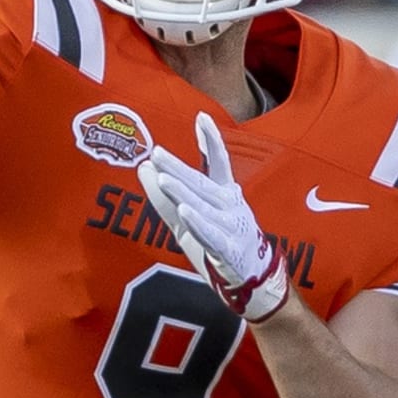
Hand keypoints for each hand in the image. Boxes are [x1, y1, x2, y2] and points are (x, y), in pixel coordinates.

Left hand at [138, 112, 287, 320]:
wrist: (253, 280)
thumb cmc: (220, 241)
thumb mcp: (189, 217)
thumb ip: (166, 195)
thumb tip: (144, 166)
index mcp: (225, 193)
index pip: (219, 162)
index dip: (211, 140)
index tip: (201, 116)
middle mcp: (230, 206)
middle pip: (201, 183)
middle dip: (179, 167)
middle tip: (157, 152)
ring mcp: (231, 227)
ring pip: (203, 206)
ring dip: (183, 191)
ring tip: (164, 177)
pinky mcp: (229, 250)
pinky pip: (210, 234)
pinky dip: (198, 222)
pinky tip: (184, 210)